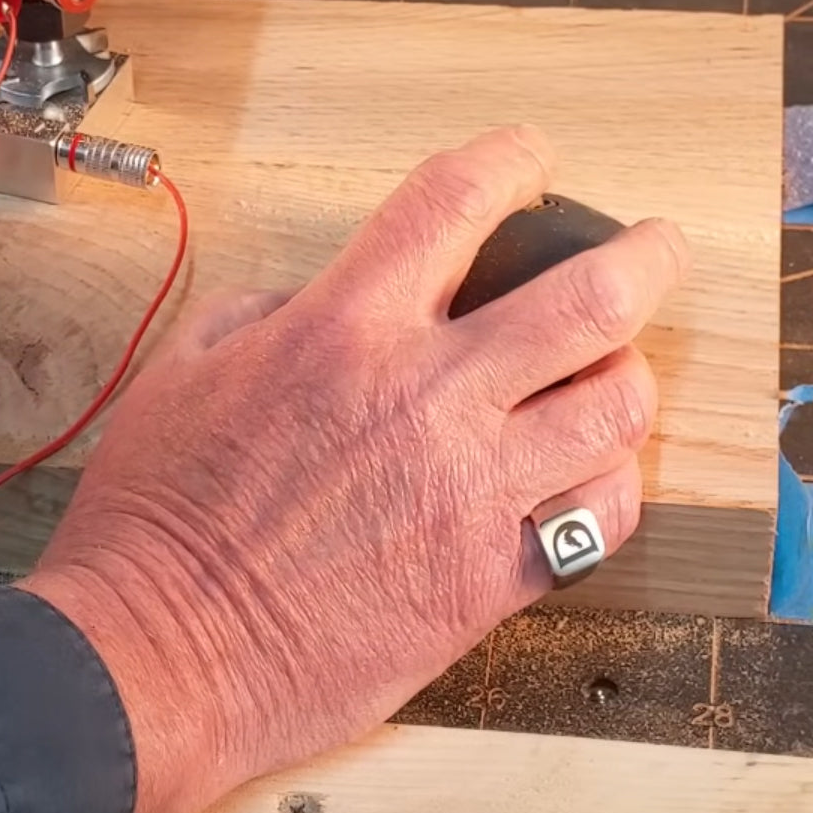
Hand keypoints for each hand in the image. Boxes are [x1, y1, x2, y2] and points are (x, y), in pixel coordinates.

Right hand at [19, 127, 690, 812]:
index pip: (457, 200)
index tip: (530, 159)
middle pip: (593, 296)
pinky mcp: (489, 579)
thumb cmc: (156, 519)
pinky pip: (600, 520)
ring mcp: (471, 490)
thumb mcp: (184, 373)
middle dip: (644, 256)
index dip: (511, 160)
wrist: (161, 652)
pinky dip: (608, 486)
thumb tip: (317, 301)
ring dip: (629, 378)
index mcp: (343, 328)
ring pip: (620, 408)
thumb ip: (268, 316)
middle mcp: (426, 396)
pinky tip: (587, 477)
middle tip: (655, 249)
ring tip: (615, 375)